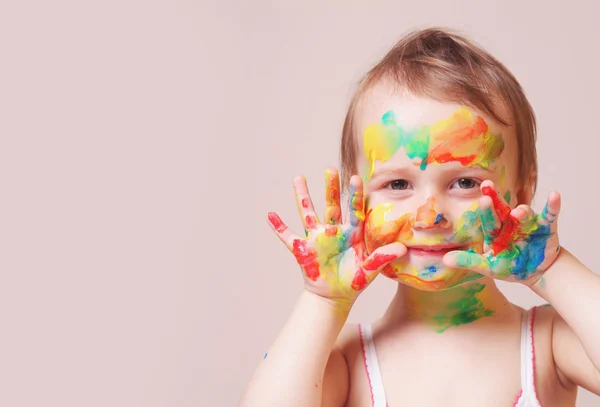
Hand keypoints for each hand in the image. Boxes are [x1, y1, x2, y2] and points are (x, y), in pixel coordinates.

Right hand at [267, 168, 406, 307]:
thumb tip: (402, 248)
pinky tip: (270, 215)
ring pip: (308, 213)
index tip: (356, 177)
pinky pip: (288, 237)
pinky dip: (278, 227)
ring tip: (298, 178)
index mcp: (352, 233)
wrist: (334, 297)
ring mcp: (317, 238)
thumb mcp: (370, 270)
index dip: (355, 195)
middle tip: (330, 169)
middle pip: (331, 205)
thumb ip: (383, 257)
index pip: (355, 210)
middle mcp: (334, 231)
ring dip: (303, 196)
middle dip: (331, 188)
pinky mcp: (303, 249)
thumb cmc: (354, 281)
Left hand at [443, 180, 560, 285]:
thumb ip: (468, 262)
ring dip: (523, 211)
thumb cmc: (510, 267)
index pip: (488, 219)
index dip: (485, 209)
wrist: (536, 273)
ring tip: (519, 212)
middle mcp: (510, 223)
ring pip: (525, 214)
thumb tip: (445, 260)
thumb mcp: (489, 267)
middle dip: (495, 198)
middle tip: (487, 186)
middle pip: (502, 209)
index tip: (482, 198)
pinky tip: (555, 195)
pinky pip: (550, 215)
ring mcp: (528, 224)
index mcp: (495, 231)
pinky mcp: (546, 227)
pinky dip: (553, 205)